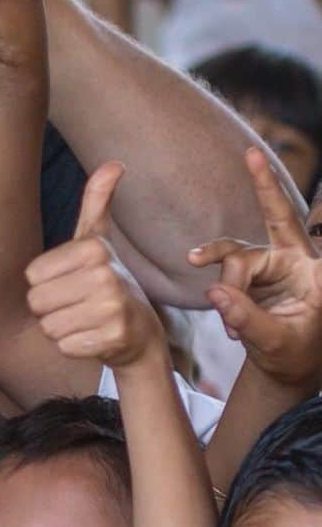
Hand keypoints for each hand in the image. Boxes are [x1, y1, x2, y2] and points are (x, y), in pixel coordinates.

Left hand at [25, 160, 162, 366]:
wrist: (140, 333)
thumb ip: (97, 202)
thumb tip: (115, 163)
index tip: (71, 283)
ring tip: (86, 320)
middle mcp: (104, 275)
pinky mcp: (112, 339)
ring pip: (49, 327)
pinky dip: (75, 347)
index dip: (46, 285)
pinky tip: (94, 337)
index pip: (32, 276)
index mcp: (94, 249)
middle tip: (78, 305)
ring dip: (63, 329)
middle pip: (36, 302)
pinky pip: (65, 346)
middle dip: (51, 310)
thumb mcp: (99, 241)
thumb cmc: (109, 282)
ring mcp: (111, 308)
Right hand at [188, 147, 321, 388]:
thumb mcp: (275, 344)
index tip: (254, 155)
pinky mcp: (250, 279)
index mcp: (313, 272)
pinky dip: (223, 299)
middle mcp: (293, 262)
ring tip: (225, 320)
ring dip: (226, 287)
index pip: (293, 223)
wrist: (284, 370)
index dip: (272, 190)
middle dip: (252, 205)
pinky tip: (229, 326)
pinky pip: (226, 277)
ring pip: (236, 259)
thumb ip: (246, 318)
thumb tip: (214, 292)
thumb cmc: (292, 357)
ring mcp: (270, 269)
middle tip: (233, 189)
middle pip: (263, 233)